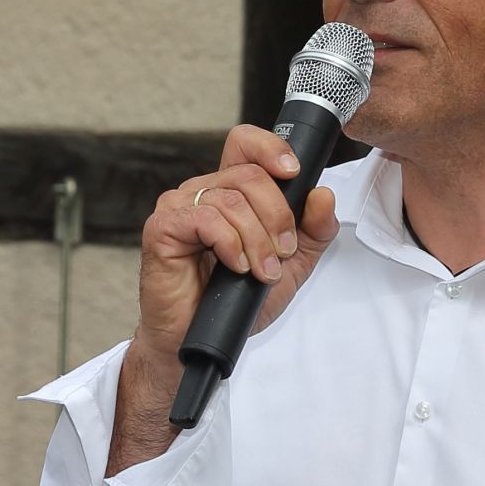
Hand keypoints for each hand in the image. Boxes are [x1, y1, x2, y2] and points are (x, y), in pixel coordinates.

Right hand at [109, 125, 340, 472]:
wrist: (198, 341)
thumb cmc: (234, 302)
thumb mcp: (290, 266)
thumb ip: (313, 232)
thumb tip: (323, 196)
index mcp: (229, 191)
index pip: (245, 144)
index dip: (271, 148)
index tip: (294, 174)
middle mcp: (201, 192)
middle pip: (248, 175)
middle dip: (277, 217)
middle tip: (281, 254)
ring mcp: (177, 207)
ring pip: (231, 199)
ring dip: (257, 240)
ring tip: (260, 271)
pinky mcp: (161, 229)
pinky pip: (206, 219)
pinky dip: (230, 244)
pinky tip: (234, 267)